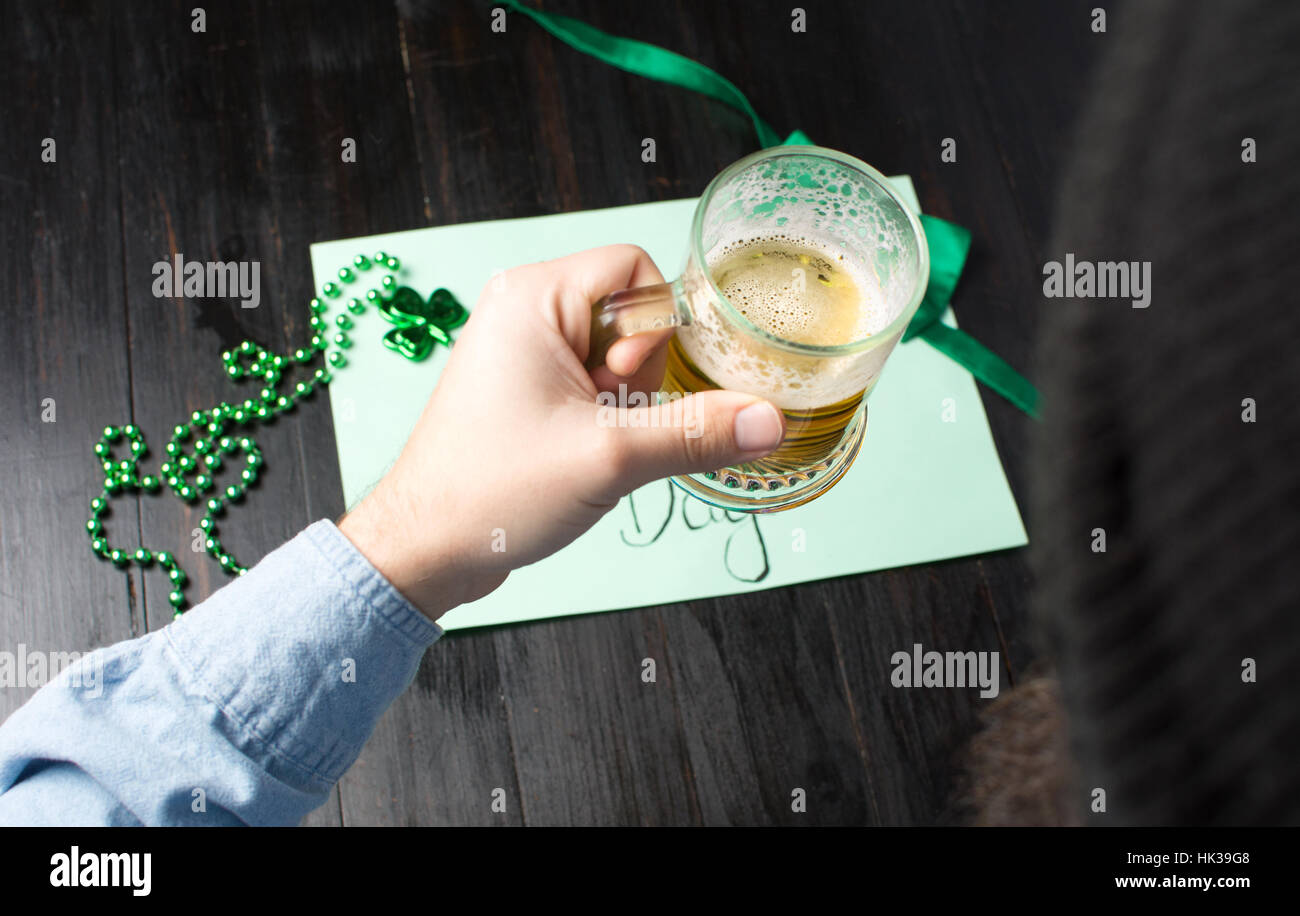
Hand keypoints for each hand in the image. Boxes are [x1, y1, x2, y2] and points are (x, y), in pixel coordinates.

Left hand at [338, 244, 784, 619]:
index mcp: (534, 296)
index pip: (636, 267)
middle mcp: (525, 309)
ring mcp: (524, 350)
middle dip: (641, 372)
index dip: (655, 326)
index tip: (627, 385)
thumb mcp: (610, 458)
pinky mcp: (527, 388)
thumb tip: (771, 420)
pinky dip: (607, 418)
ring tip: (590, 442)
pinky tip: (584, 453)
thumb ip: (698, 432)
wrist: (425, 548)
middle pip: (633, 312)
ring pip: (618, 353)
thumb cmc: (492, 491)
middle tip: (608, 420)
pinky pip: (595, 382)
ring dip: (626, 403)